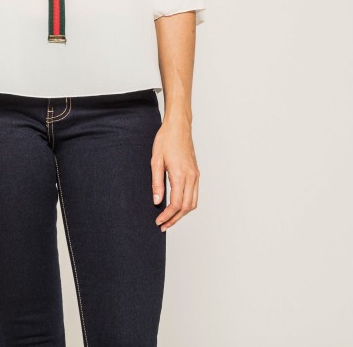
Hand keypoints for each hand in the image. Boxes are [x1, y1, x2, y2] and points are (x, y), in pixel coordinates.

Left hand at [151, 117, 199, 231]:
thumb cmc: (166, 140)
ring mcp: (195, 175)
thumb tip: (157, 201)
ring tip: (170, 218)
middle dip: (175, 219)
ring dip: (182, 213)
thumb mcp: (155, 160)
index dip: (167, 216)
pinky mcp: (196, 172)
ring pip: (193, 202)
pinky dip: (187, 204)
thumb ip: (156, 182)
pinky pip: (195, 194)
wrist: (178, 126)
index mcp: (180, 175)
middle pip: (186, 207)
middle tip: (163, 225)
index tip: (158, 221)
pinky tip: (178, 205)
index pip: (176, 204)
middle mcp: (191, 177)